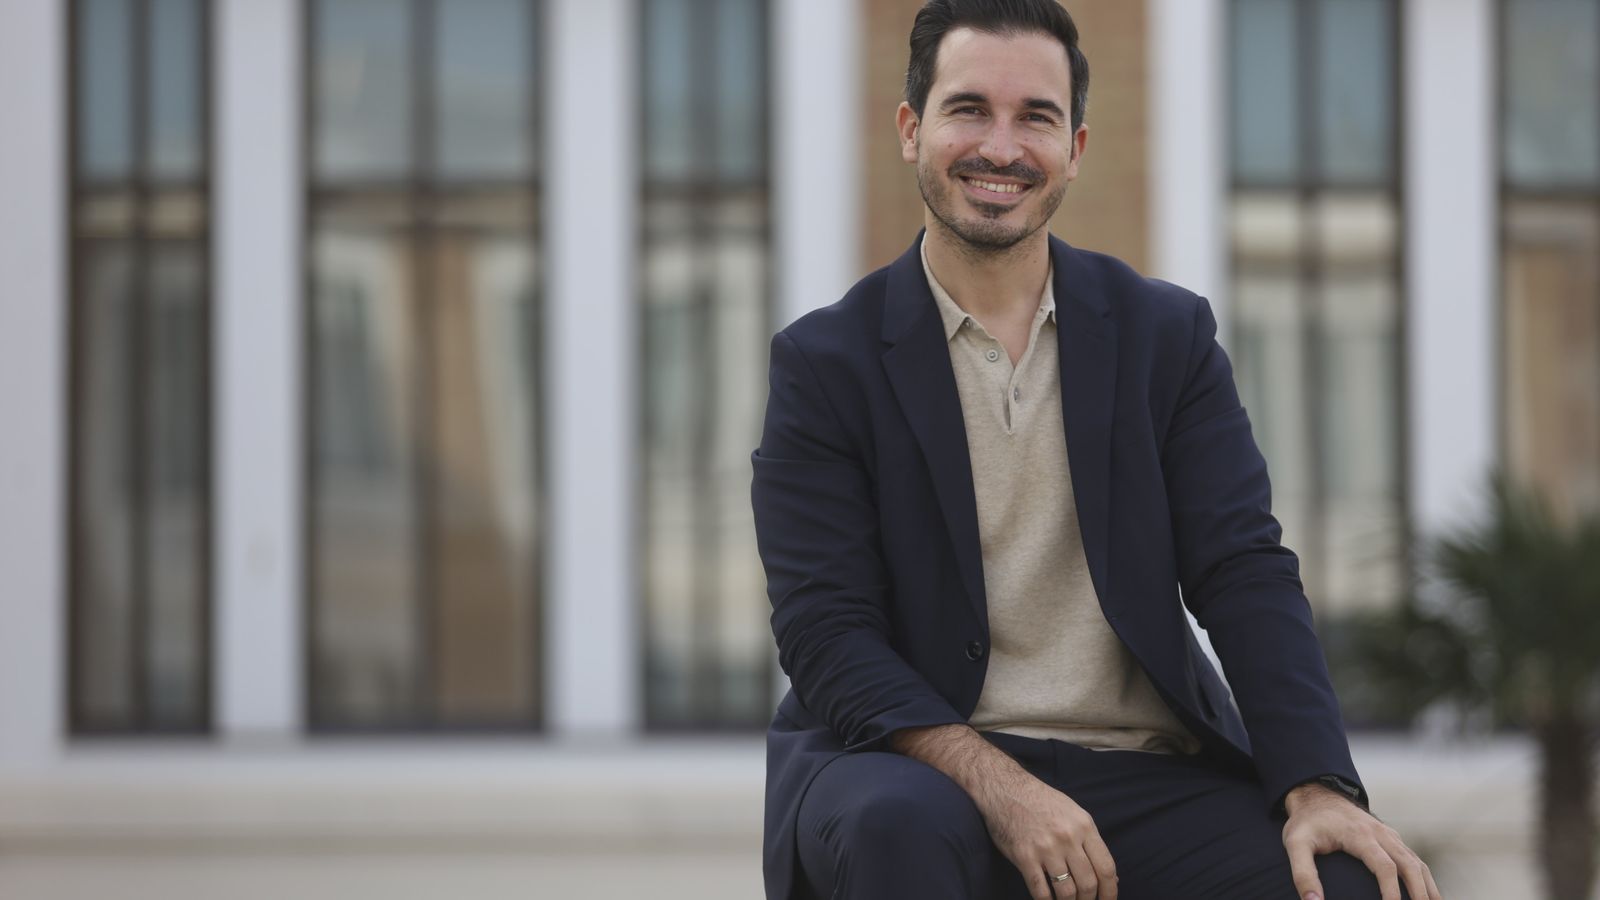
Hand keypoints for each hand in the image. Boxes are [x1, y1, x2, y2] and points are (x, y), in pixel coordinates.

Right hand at [975, 770, 1118, 899]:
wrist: (1006, 789)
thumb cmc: (1042, 802)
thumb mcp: (1074, 814)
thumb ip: (1090, 843)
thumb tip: (1111, 876)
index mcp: (1084, 826)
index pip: (1106, 867)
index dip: (1110, 891)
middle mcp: (1067, 838)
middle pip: (1088, 883)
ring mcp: (1045, 848)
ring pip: (1066, 891)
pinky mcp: (1024, 856)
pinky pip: (1040, 891)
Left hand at [1282, 783, 1441, 899]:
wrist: (1317, 795)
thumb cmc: (1306, 822)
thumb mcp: (1295, 844)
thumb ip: (1303, 873)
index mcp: (1360, 834)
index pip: (1384, 867)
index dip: (1391, 892)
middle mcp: (1380, 833)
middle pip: (1410, 865)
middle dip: (1421, 893)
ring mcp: (1389, 835)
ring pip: (1417, 862)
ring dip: (1429, 886)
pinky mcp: (1391, 838)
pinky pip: (1414, 859)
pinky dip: (1424, 877)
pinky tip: (1428, 894)